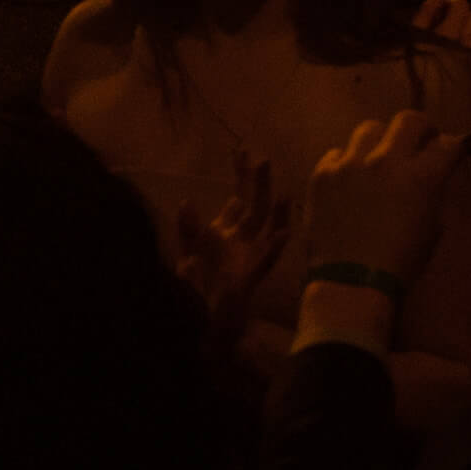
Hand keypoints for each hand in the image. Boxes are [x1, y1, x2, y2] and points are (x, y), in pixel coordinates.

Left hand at [175, 159, 302, 329]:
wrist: (198, 319)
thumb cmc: (193, 286)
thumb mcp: (186, 253)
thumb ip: (187, 229)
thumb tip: (187, 202)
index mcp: (225, 232)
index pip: (237, 197)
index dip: (241, 176)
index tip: (243, 150)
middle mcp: (240, 241)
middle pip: (254, 207)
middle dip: (259, 185)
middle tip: (263, 159)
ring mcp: (247, 258)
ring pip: (266, 230)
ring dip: (276, 213)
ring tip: (284, 194)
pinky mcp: (248, 277)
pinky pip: (264, 261)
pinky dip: (273, 248)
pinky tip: (282, 234)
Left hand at [298, 108, 463, 281]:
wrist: (351, 279)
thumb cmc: (400, 261)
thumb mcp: (432, 228)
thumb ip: (434, 194)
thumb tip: (434, 177)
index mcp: (420, 177)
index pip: (445, 144)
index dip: (451, 146)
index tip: (448, 151)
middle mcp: (385, 161)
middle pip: (407, 120)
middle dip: (419, 127)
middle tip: (419, 140)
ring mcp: (349, 163)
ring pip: (368, 129)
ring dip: (380, 141)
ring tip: (379, 158)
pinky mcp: (321, 172)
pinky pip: (337, 153)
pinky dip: (347, 162)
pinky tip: (349, 180)